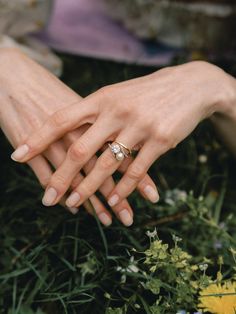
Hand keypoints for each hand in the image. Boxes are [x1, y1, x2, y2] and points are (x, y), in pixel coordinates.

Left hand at [13, 61, 230, 212]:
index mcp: (101, 98)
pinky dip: (123, 189)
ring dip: (89, 189)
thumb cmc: (147, 92)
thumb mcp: (117, 95)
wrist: (189, 85)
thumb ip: (95, 112)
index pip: (61, 119)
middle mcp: (116, 111)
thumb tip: (69, 129)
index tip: (17, 156)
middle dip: (61, 177)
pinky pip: (136, 170)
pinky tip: (113, 202)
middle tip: (47, 198)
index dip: (37, 138)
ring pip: (107, 165)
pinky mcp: (160, 140)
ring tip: (73, 205)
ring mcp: (139, 126)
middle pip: (81, 149)